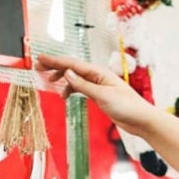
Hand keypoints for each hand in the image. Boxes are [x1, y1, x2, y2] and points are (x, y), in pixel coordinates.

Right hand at [36, 55, 159, 135]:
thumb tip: (67, 73)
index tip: (41, 58)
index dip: (55, 61)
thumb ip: (83, 85)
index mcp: (99, 72)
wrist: (141, 120)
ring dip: (62, 79)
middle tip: (38, 66)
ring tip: (49, 81)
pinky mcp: (99, 95)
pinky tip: (65, 95)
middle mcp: (97, 76)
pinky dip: (71, 89)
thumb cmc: (127, 107)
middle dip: (55, 67)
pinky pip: (80, 88)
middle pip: (72, 68)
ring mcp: (98, 85)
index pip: (72, 64)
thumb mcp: (102, 96)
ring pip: (75, 78)